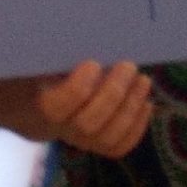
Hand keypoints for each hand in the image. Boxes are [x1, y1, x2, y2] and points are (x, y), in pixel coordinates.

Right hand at [34, 60, 152, 156]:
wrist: (41, 103)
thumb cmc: (45, 72)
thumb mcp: (44, 61)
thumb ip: (57, 56)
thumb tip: (85, 40)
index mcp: (41, 106)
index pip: (57, 106)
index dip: (78, 86)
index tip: (93, 63)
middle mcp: (61, 130)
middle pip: (88, 123)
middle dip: (113, 94)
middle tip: (128, 66)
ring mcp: (82, 142)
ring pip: (109, 136)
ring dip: (130, 108)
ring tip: (143, 80)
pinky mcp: (100, 147)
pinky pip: (121, 145)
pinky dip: (138, 125)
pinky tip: (146, 103)